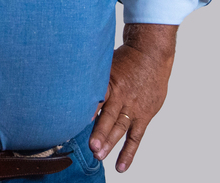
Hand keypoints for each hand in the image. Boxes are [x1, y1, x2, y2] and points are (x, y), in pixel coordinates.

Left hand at [89, 23, 176, 173]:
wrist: (152, 54)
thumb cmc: (126, 59)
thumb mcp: (106, 63)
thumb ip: (91, 77)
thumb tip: (67, 83)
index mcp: (110, 82)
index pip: (97, 97)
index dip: (88, 109)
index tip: (76, 120)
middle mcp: (122, 96)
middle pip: (109, 116)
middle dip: (100, 132)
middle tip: (91, 146)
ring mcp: (134, 107)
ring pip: (120, 128)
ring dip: (110, 142)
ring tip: (99, 155)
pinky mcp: (144, 115)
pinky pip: (136, 136)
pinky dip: (129, 152)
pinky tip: (121, 166)